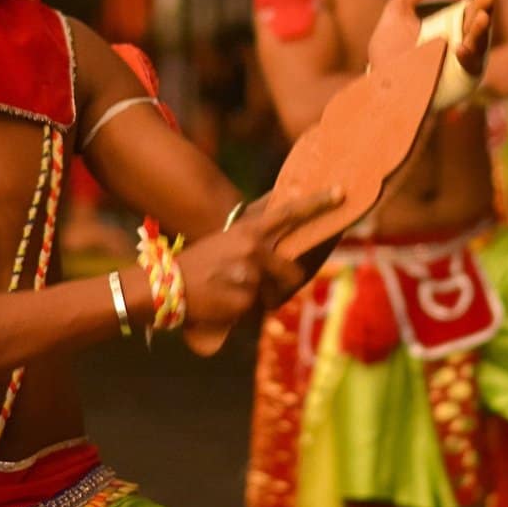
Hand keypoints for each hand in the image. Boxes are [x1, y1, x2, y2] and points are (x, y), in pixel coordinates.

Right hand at [177, 187, 340, 355]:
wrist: (166, 285)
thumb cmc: (200, 262)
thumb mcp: (228, 238)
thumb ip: (257, 231)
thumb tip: (283, 208)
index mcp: (250, 230)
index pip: (290, 213)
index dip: (317, 203)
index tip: (341, 194)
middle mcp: (254, 249)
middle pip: (293, 271)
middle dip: (283, 283)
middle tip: (256, 283)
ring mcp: (250, 275)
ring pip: (273, 296)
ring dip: (258, 300)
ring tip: (231, 292)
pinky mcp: (245, 300)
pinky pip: (258, 312)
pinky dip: (245, 312)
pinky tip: (224, 303)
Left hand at [366, 0, 493, 74]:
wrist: (378, 88)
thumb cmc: (389, 55)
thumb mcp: (399, 11)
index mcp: (452, 30)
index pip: (472, 9)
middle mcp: (461, 46)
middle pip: (480, 25)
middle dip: (486, 9)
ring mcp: (460, 66)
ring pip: (480, 46)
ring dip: (483, 30)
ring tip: (484, 15)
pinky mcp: (457, 84)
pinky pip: (470, 70)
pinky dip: (469, 57)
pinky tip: (461, 45)